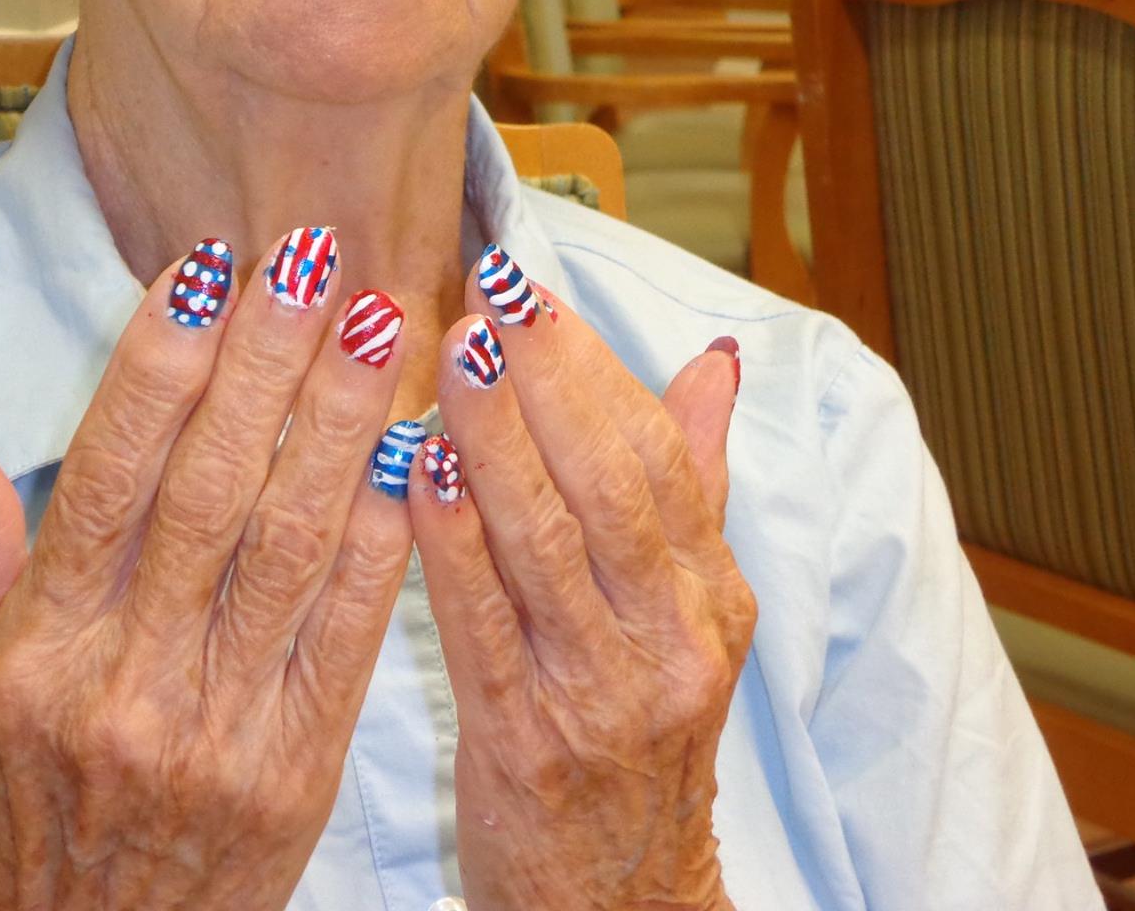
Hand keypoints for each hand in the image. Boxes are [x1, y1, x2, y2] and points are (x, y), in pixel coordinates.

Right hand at [0, 231, 414, 909]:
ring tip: (383, 322)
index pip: (107, 474)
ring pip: (290, 545)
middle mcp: (125, 680)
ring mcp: (216, 728)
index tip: (202, 267)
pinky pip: (345, 636)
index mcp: (35, 651)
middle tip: (316, 255)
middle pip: (211, 489)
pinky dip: (382, 540)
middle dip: (268, 361)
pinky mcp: (295, 772)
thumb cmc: (7, 827)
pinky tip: (415, 454)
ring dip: (343, 423)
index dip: (158, 362)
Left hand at [411, 249, 753, 910]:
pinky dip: (455, 542)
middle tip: (493, 290)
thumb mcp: (689, 618)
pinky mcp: (528, 741)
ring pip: (550, 540)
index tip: (530, 285)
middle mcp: (671, 638)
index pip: (657, 454)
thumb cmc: (637, 738)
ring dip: (499, 438)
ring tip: (456, 352)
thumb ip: (690, 486)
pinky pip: (485, 624)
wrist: (620, 899)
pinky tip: (419, 471)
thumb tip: (715, 364)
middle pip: (611, 482)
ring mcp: (603, 691)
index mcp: (710, 595)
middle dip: (549, 377)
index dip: (592, 362)